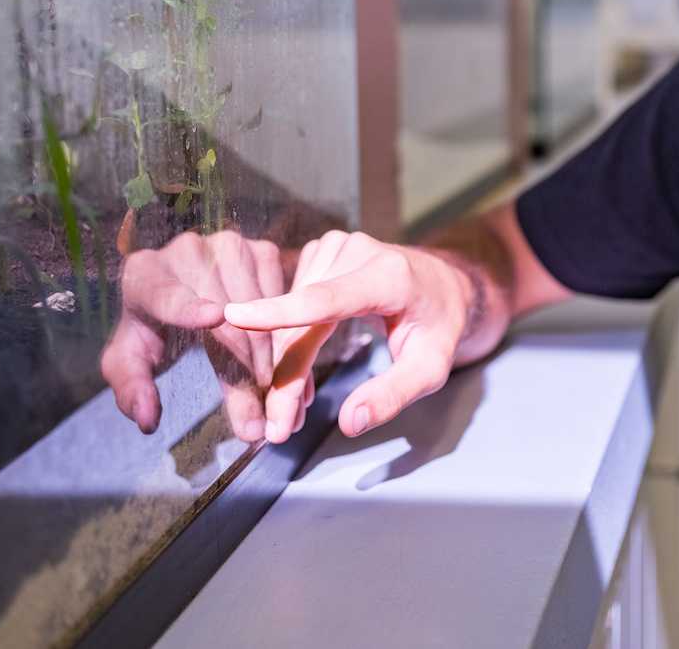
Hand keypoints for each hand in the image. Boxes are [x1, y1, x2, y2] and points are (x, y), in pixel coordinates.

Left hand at [100, 230, 308, 441]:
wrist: (174, 286)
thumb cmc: (147, 328)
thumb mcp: (128, 362)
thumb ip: (130, 390)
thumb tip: (148, 418)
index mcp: (145, 276)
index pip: (167, 295)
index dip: (190, 307)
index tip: (214, 317)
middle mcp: (187, 251)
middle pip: (226, 316)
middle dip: (243, 370)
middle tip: (254, 416)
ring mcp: (229, 246)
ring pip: (259, 310)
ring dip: (266, 357)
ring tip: (265, 391)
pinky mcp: (260, 250)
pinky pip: (280, 298)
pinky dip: (281, 332)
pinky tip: (274, 358)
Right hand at [224, 231, 471, 443]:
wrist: (443, 283)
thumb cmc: (438, 325)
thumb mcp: (432, 367)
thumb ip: (394, 394)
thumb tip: (351, 422)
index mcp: (389, 277)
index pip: (326, 299)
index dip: (279, 311)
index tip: (235, 317)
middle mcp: (357, 253)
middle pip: (302, 323)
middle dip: (285, 380)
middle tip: (280, 429)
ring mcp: (335, 248)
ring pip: (290, 318)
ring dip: (287, 366)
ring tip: (299, 405)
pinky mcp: (320, 253)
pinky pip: (292, 305)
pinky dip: (290, 341)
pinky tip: (302, 369)